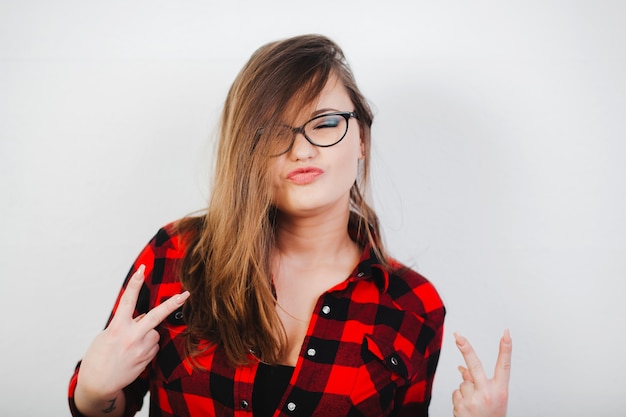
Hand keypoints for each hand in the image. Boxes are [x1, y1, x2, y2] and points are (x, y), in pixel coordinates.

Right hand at [76, 265, 189, 398]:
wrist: (99, 385)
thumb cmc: (99, 357)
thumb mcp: (106, 335)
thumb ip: (125, 324)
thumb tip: (143, 318)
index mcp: (117, 328)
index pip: (127, 300)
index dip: (135, 283)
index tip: (142, 268)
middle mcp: (131, 337)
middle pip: (156, 316)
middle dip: (172, 304)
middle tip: (186, 294)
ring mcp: (141, 349)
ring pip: (154, 332)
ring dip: (147, 334)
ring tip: (130, 346)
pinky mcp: (148, 358)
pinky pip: (154, 345)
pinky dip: (147, 346)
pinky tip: (134, 354)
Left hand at [452, 330, 511, 416]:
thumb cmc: (490, 415)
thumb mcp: (492, 398)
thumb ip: (480, 381)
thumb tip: (461, 367)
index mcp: (500, 391)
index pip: (504, 366)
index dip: (506, 349)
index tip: (505, 333)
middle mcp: (488, 394)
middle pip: (475, 365)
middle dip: (465, 348)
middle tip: (457, 335)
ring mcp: (473, 400)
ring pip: (464, 382)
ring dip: (466, 390)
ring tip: (474, 404)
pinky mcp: (461, 405)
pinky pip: (456, 392)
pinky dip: (459, 398)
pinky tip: (467, 408)